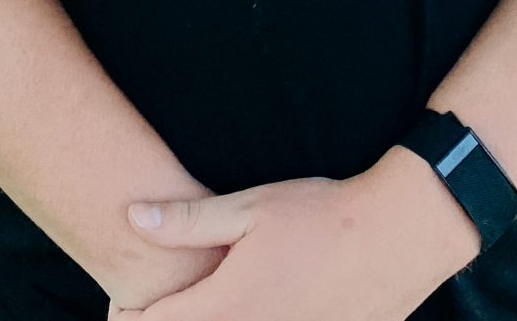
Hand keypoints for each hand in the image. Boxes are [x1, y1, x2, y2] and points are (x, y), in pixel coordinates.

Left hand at [104, 154, 480, 320]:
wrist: (395, 237)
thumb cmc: (321, 215)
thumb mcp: (251, 207)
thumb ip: (188, 220)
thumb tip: (133, 218)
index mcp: (228, 306)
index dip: (129, 318)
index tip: (121, 307)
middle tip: (153, 312)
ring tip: (204, 309)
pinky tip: (255, 309)